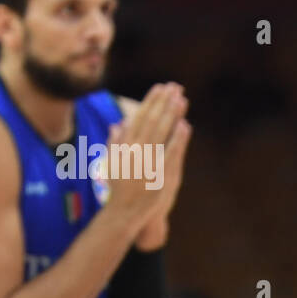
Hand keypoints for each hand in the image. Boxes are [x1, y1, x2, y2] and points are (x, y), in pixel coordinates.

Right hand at [131, 86, 192, 248]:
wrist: (124, 211)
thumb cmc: (118, 188)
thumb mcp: (111, 162)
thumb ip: (115, 143)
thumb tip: (117, 124)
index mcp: (125, 145)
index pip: (140, 117)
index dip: (150, 101)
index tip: (159, 88)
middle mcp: (136, 150)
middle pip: (152, 120)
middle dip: (163, 102)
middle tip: (174, 86)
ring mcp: (148, 161)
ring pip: (162, 132)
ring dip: (171, 113)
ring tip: (181, 98)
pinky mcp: (160, 173)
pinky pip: (170, 151)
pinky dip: (177, 138)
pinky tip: (185, 124)